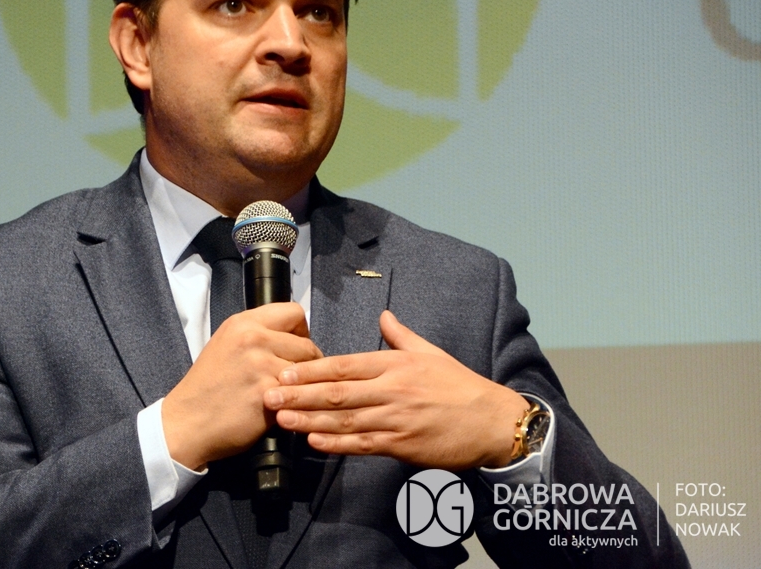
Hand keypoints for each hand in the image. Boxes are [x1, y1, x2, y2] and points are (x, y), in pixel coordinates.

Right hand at [162, 302, 321, 469]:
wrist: (188, 422)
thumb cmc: (207, 388)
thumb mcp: (226, 345)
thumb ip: (257, 335)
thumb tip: (291, 336)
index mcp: (242, 323)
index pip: (293, 312)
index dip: (301, 331)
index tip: (296, 346)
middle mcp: (253, 338)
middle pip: (306, 344)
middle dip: (306, 363)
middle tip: (294, 379)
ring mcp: (262, 365)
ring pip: (308, 371)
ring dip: (303, 385)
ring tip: (287, 395)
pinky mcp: (269, 392)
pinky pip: (300, 394)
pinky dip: (296, 403)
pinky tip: (283, 409)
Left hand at [263, 310, 528, 469]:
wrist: (492, 422)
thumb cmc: (460, 386)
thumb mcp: (431, 353)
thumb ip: (401, 336)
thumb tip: (383, 315)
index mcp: (394, 364)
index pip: (344, 365)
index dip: (310, 369)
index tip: (283, 371)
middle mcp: (391, 390)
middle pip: (337, 392)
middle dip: (299, 394)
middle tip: (268, 396)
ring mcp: (396, 419)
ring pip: (344, 420)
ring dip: (309, 419)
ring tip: (281, 419)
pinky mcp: (402, 445)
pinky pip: (363, 444)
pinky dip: (337, 443)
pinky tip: (314, 440)